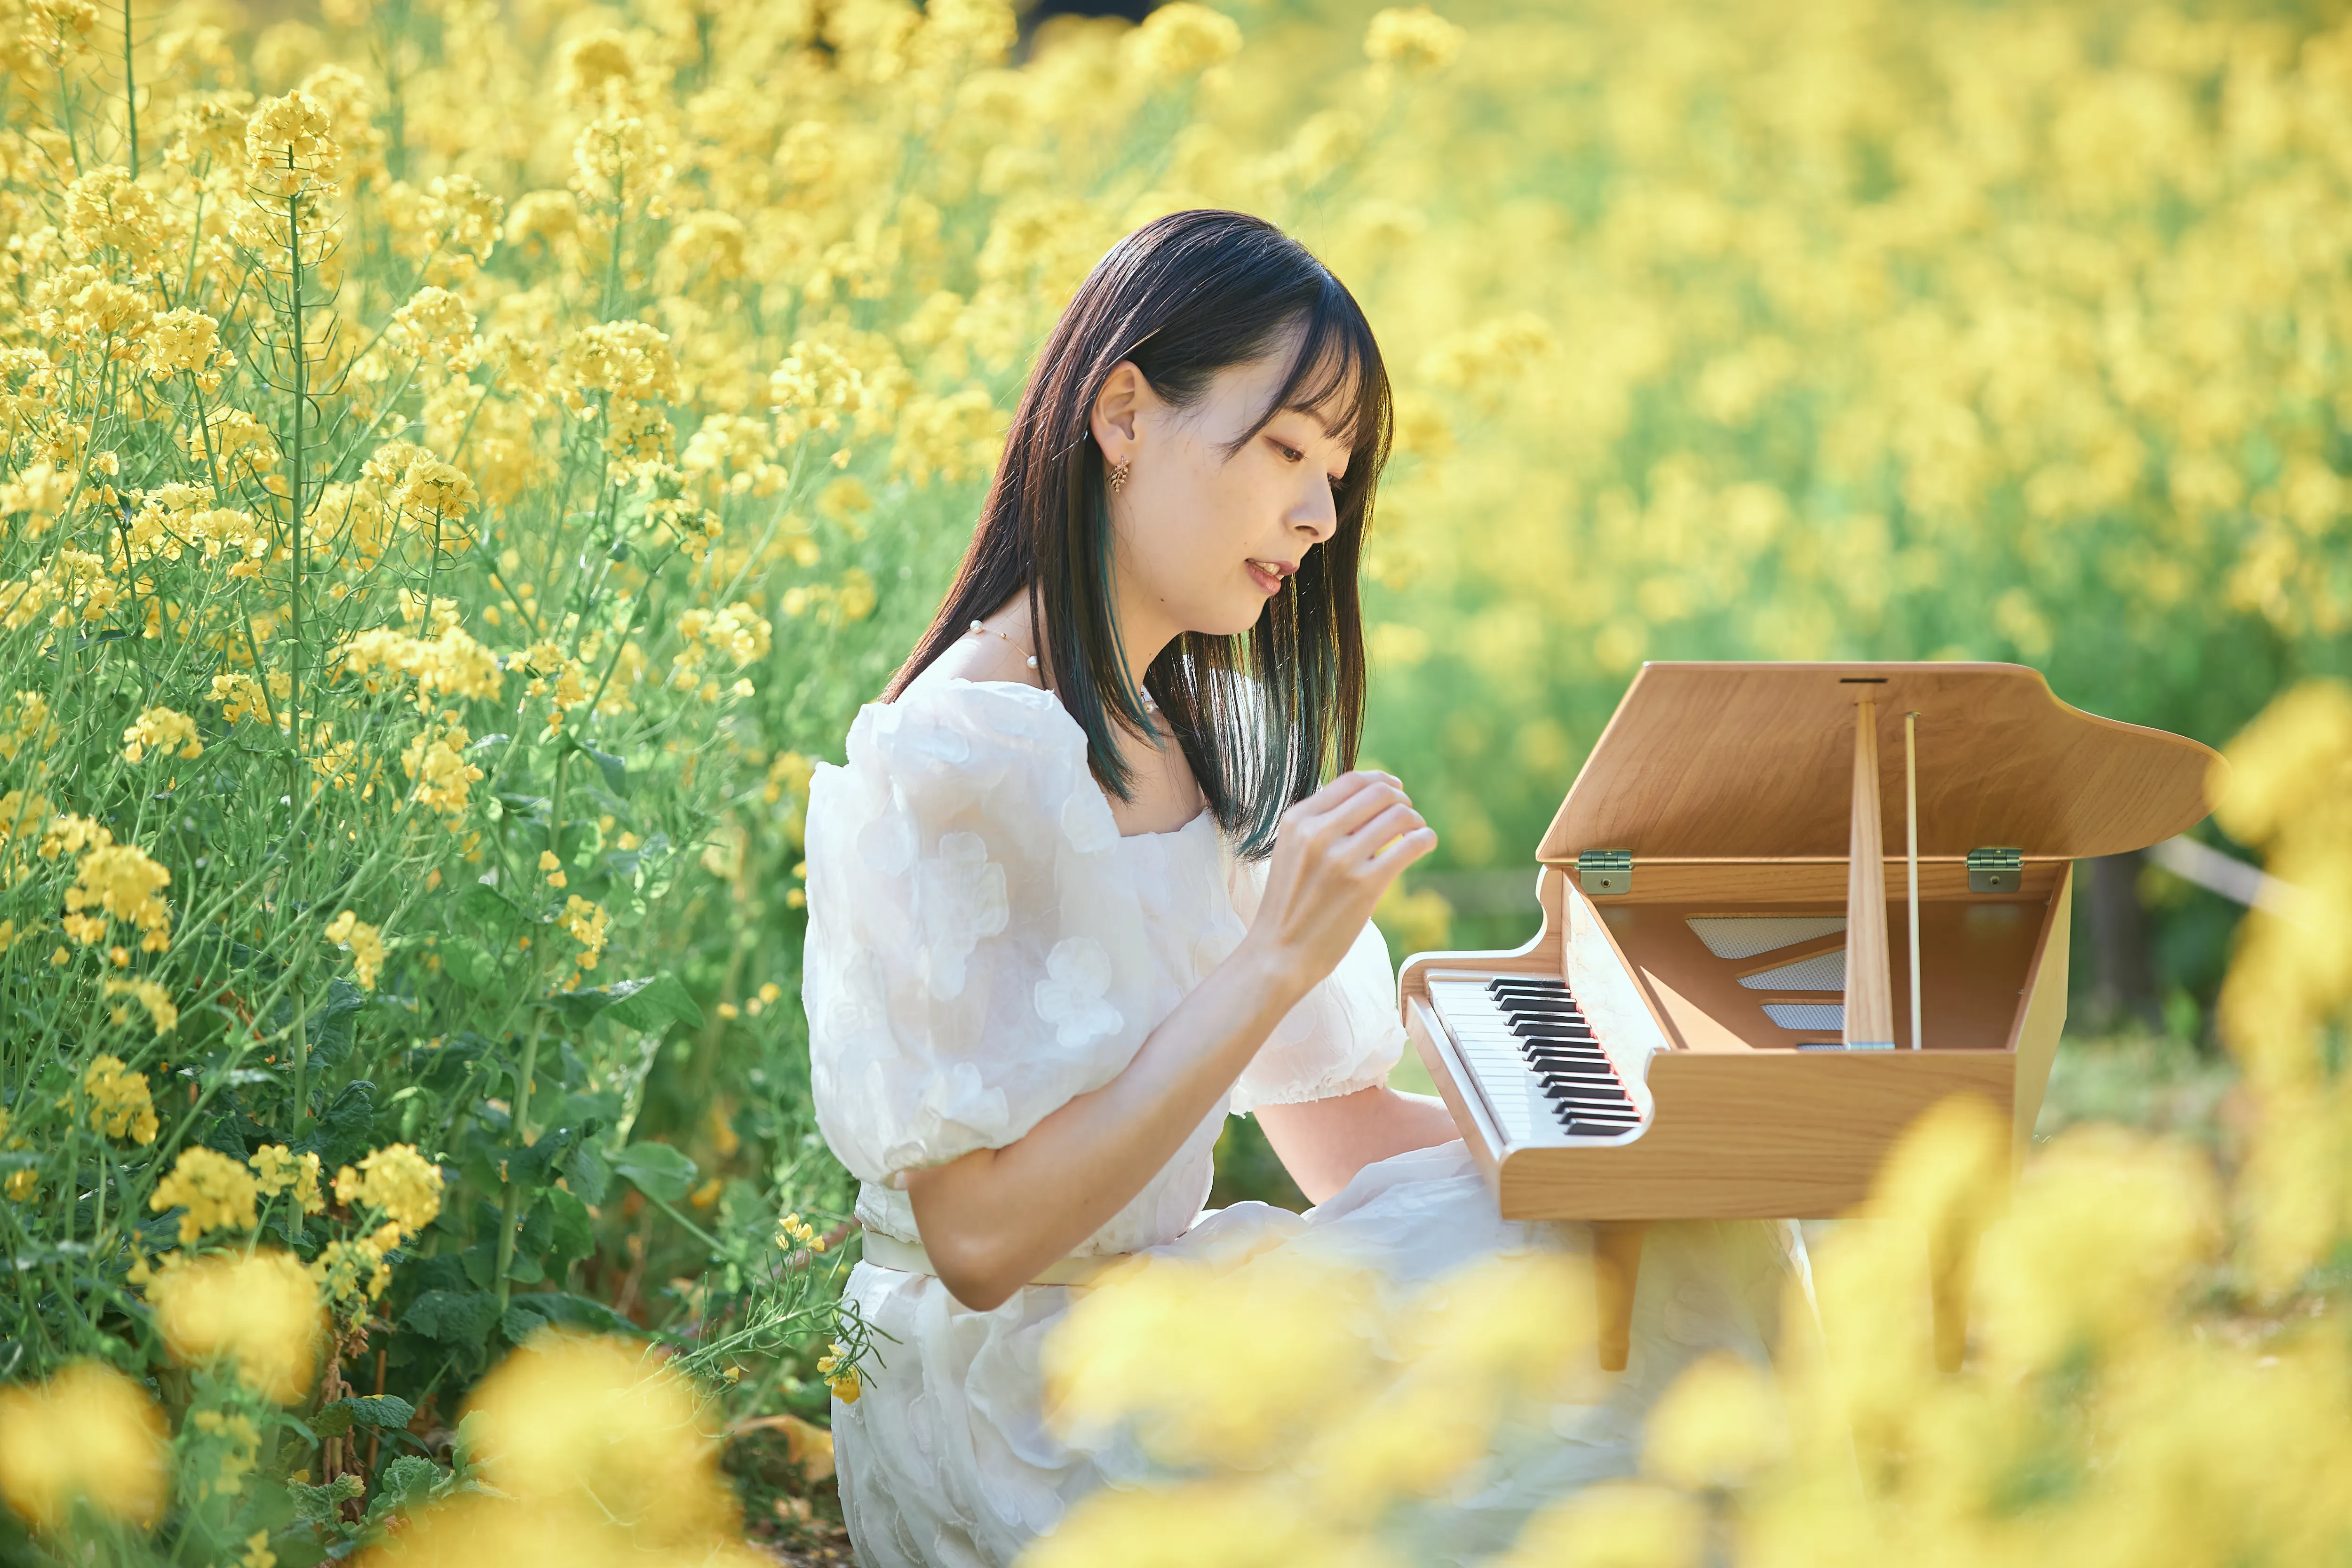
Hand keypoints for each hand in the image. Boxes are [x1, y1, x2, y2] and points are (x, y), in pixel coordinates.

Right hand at [1242, 770, 1436, 991]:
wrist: (1279, 954)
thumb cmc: (1290, 906)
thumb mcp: (1293, 852)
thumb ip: (1322, 825)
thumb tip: (1370, 802)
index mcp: (1298, 820)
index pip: (1352, 780)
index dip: (1381, 781)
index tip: (1394, 789)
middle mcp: (1318, 833)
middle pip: (1378, 793)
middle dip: (1400, 799)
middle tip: (1407, 814)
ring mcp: (1342, 859)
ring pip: (1399, 815)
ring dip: (1415, 820)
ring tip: (1415, 832)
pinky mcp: (1365, 884)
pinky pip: (1410, 845)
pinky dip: (1425, 839)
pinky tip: (1425, 844)